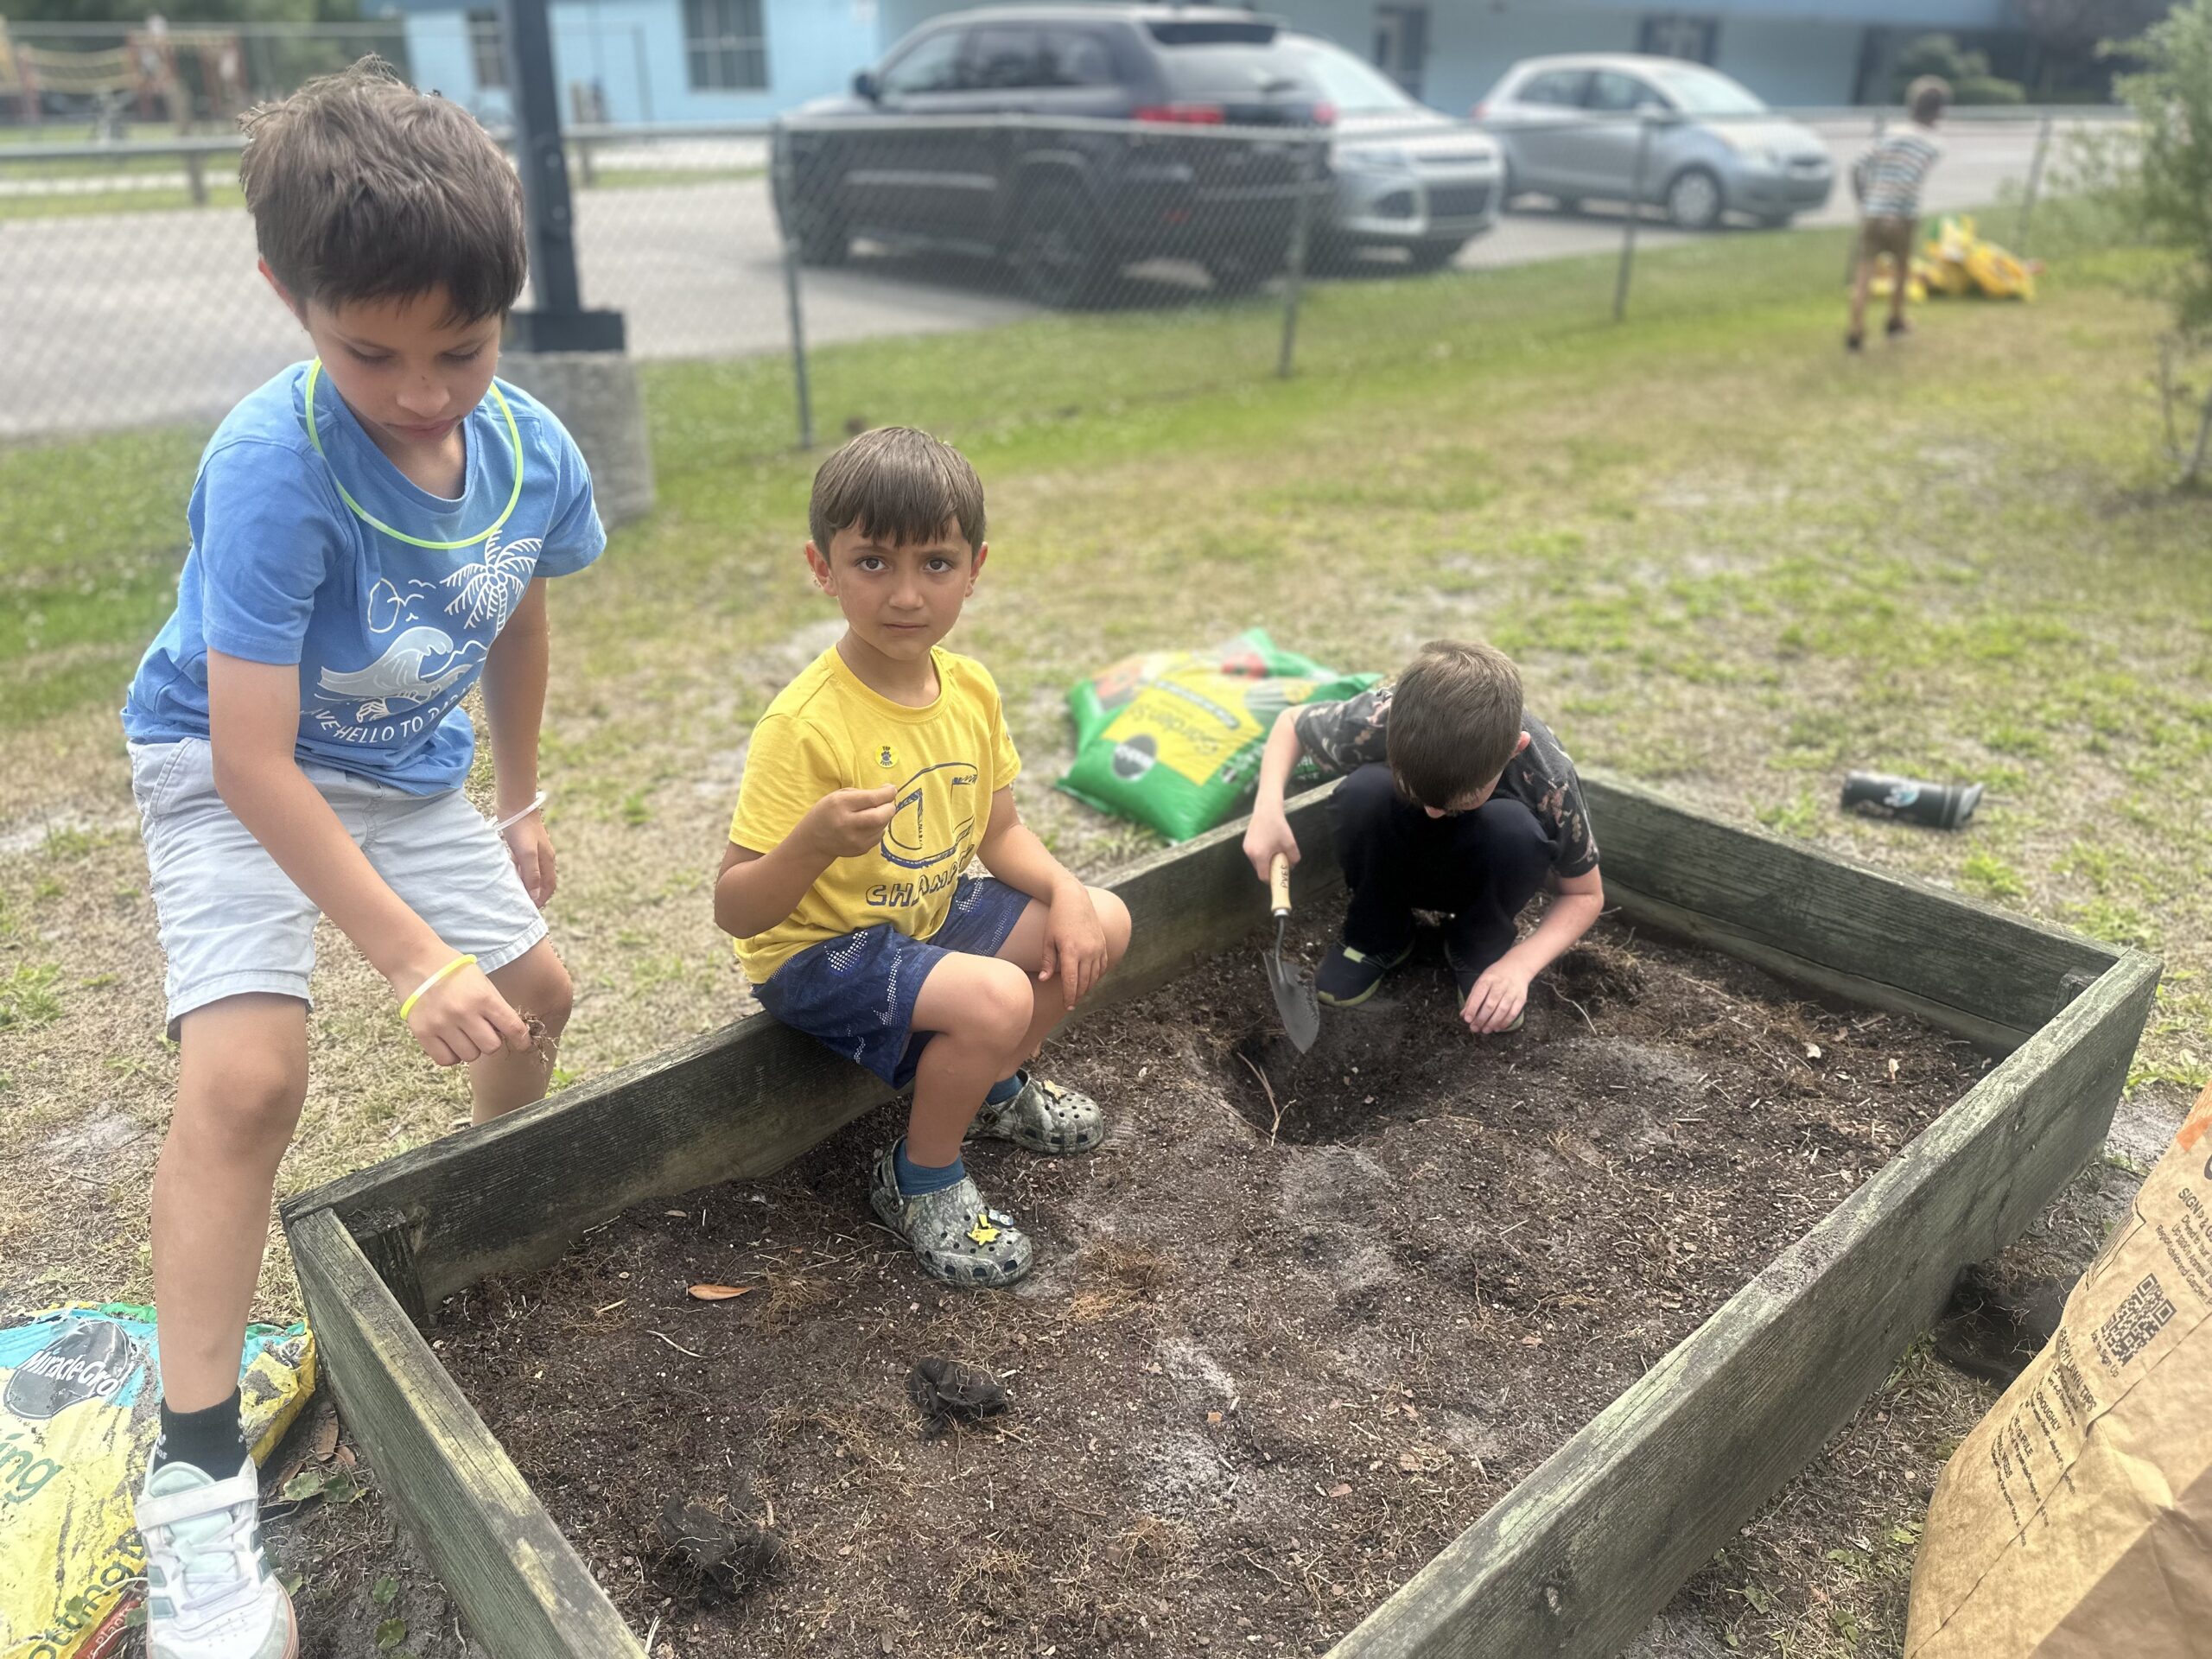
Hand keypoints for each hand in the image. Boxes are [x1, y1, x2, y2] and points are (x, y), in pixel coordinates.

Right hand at [400, 958, 531, 1066]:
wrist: (415, 960)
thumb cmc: (452, 970)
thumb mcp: (481, 981)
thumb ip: (494, 1006)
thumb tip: (508, 1033)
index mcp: (483, 997)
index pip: (512, 1028)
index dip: (522, 1040)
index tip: (523, 1044)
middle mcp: (463, 1012)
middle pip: (491, 1047)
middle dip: (491, 1041)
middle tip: (482, 1031)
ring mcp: (441, 1024)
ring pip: (470, 1056)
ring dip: (471, 1048)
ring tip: (463, 1033)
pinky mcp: (422, 1032)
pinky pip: (446, 1059)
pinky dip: (452, 1055)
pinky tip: (451, 1042)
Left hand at [502, 813, 556, 906]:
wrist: (515, 803)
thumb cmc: (521, 828)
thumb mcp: (526, 853)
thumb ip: (531, 875)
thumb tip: (535, 896)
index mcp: (547, 860)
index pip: (549, 886)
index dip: (542, 899)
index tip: (530, 910)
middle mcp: (543, 857)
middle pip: (542, 881)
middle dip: (535, 894)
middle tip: (521, 905)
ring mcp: (534, 850)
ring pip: (532, 873)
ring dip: (526, 884)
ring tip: (513, 893)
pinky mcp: (524, 845)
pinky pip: (523, 865)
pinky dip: (518, 873)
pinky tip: (508, 874)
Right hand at [801, 786, 899, 859]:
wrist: (814, 841)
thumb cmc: (827, 812)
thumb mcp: (838, 796)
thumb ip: (862, 794)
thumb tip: (889, 793)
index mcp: (841, 805)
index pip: (872, 798)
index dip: (887, 793)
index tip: (892, 789)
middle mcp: (848, 824)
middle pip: (882, 815)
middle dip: (890, 806)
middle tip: (888, 802)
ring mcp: (855, 840)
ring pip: (883, 826)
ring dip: (884, 817)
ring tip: (874, 812)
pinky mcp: (861, 850)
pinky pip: (879, 836)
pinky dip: (879, 827)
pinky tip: (868, 824)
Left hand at [1037, 886, 1108, 1011]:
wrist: (1074, 898)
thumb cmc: (1056, 919)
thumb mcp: (1048, 939)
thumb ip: (1048, 961)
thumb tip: (1045, 980)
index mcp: (1071, 951)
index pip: (1071, 981)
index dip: (1069, 996)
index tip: (1066, 1006)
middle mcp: (1088, 951)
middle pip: (1084, 982)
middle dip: (1077, 995)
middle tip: (1071, 1004)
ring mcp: (1098, 947)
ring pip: (1095, 976)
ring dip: (1087, 988)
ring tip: (1078, 995)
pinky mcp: (1103, 944)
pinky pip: (1102, 966)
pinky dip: (1096, 976)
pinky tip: (1089, 981)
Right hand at [1242, 808, 1298, 885]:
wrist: (1266, 809)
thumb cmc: (1279, 826)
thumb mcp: (1290, 843)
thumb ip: (1293, 858)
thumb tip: (1291, 866)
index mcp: (1260, 855)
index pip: (1264, 876)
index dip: (1272, 880)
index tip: (1279, 877)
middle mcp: (1250, 854)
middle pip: (1260, 869)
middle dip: (1270, 869)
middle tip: (1279, 862)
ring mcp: (1246, 848)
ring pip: (1257, 862)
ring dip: (1265, 861)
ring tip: (1274, 850)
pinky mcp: (1245, 843)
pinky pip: (1254, 854)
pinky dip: (1261, 854)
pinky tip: (1268, 844)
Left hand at [1461, 960, 1531, 1034]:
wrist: (1517, 967)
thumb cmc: (1496, 976)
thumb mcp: (1481, 981)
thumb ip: (1472, 998)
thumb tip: (1464, 1014)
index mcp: (1488, 979)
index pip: (1478, 995)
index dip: (1472, 1008)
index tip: (1467, 1019)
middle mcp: (1500, 985)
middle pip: (1490, 1005)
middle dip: (1481, 1019)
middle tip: (1475, 1028)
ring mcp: (1512, 992)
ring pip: (1502, 1010)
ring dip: (1492, 1023)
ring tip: (1485, 1030)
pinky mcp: (1521, 998)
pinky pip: (1513, 1013)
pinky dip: (1505, 1022)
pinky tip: (1497, 1027)